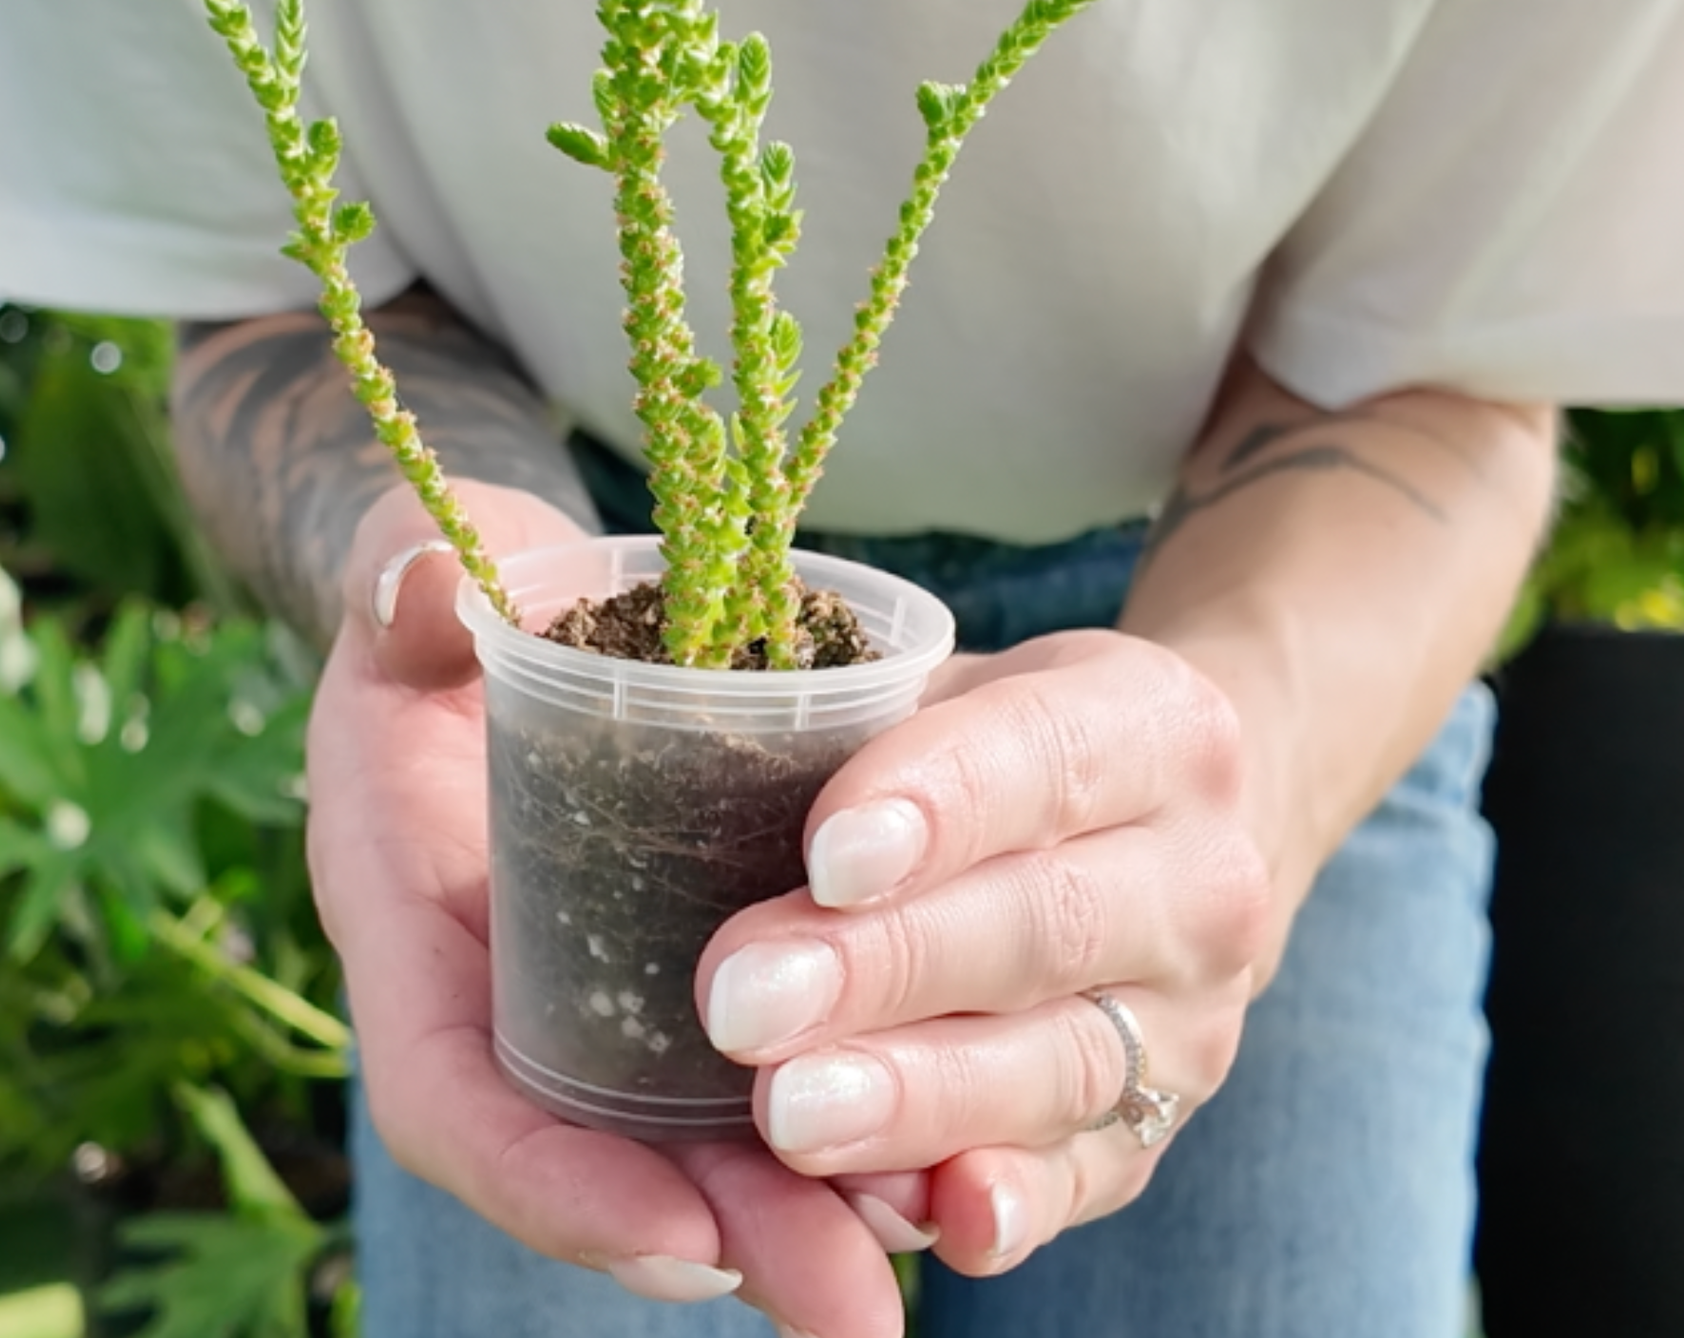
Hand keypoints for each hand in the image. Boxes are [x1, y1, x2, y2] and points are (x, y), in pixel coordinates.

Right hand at [306, 481, 910, 1337]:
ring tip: (927, 1248)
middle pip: (595, 1152)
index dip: (544, 1175)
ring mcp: (590, 982)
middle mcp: (496, 984)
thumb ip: (408, 588)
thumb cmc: (448, 604)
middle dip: (718, 1234)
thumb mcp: (418, 585)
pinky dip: (838, 1120)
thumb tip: (423, 582)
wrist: (495, 615)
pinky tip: (947, 1152)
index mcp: (407, 910)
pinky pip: (749, 1064)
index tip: (670, 1229)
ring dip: (799, 1209)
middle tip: (849, 1302)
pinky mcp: (676, 960)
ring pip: (686, 1135)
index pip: (449, 1087)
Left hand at [695, 629, 1273, 1273]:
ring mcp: (1195, 1017)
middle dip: (884, 969)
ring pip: (1059, 1063)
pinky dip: (1006, 1203)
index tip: (824, 855)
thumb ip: (867, 723)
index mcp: (1156, 727)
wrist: (1170, 832)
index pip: (1041, 757)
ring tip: (787, 1114)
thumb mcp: (960, 688)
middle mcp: (1201, 875)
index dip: (936, 805)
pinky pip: (1084, 1176)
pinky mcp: (1160, 1125)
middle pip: (1040, 925)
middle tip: (743, 1001)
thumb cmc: (1011, 744)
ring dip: (917, 1098)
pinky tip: (934, 1219)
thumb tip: (706, 762)